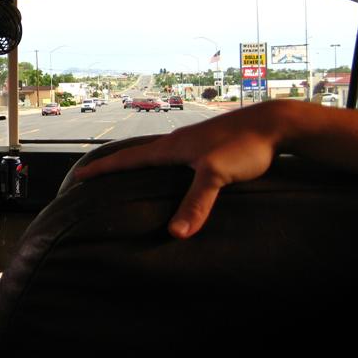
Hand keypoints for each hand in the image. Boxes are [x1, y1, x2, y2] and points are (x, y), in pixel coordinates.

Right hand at [73, 102, 282, 238]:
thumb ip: (197, 203)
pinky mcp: (209, 145)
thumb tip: (176, 234)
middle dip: (116, 164)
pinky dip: (163, 165)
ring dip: (138, 162)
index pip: (129, 158)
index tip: (80, 175)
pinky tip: (173, 172)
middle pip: (138, 153)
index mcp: (172, 147)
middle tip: (96, 173)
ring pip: (158, 153)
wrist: (276, 123)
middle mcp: (178, 141)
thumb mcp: (217, 175)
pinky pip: (177, 156)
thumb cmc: (245, 145)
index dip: (104, 168)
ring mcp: (194, 142)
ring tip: (128, 172)